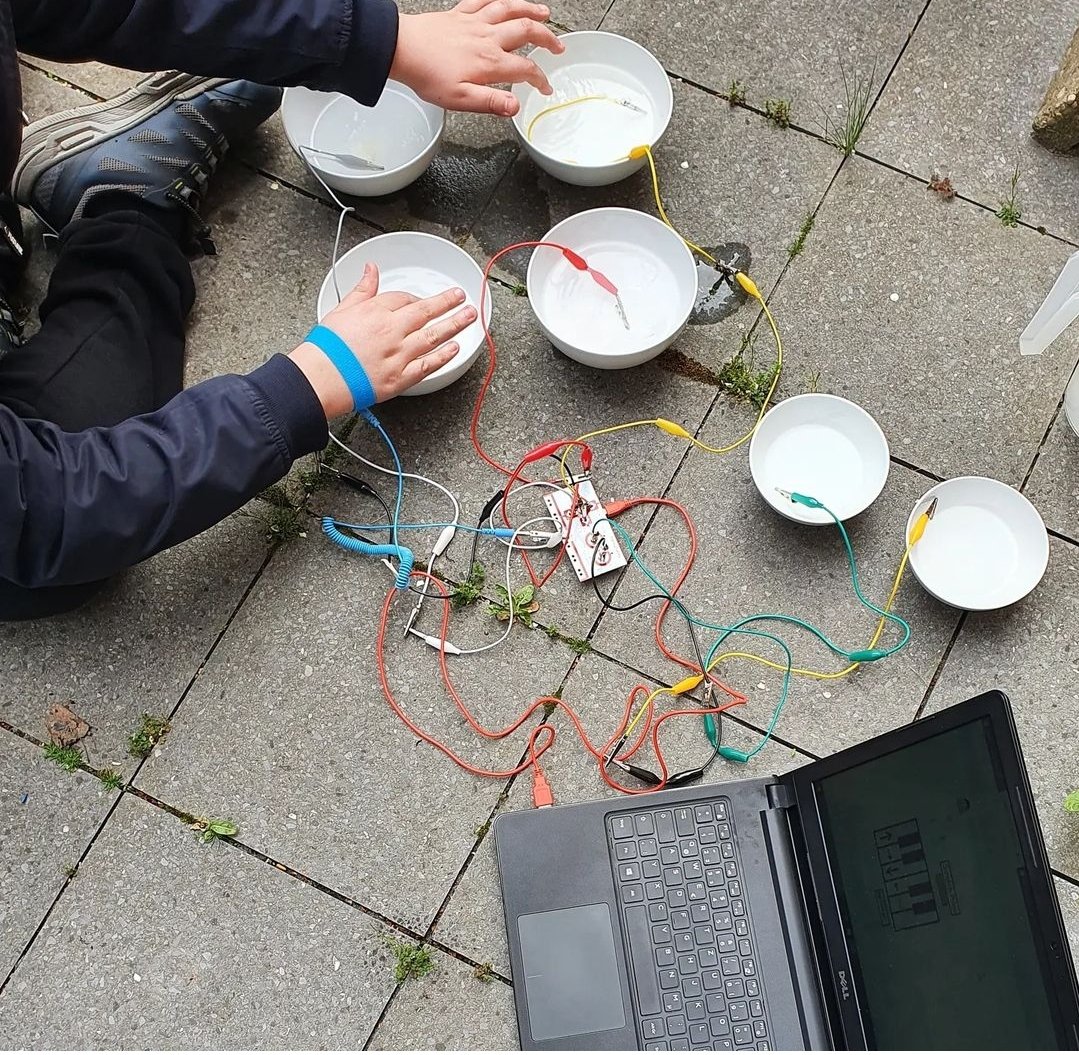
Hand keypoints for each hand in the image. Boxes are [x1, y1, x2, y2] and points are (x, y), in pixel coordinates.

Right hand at [289, 262, 476, 416]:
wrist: (323, 377)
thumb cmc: (327, 348)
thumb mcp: (341, 309)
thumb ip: (361, 289)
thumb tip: (370, 268)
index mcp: (376, 312)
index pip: (404, 299)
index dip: (416, 298)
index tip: (425, 300)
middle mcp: (392, 331)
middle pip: (426, 311)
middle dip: (447, 302)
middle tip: (461, 297)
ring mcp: (399, 354)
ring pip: (434, 335)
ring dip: (454, 324)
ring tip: (469, 316)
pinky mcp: (401, 377)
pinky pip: (428, 364)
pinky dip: (444, 356)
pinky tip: (455, 348)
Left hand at [390, 0, 564, 116]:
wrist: (402, 50)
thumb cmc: (428, 76)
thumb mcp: (461, 99)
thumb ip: (491, 102)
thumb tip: (515, 107)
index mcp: (489, 63)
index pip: (525, 69)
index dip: (540, 79)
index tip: (545, 87)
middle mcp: (486, 39)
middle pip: (526, 32)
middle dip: (547, 39)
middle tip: (558, 47)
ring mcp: (474, 23)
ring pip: (510, 10)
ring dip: (530, 10)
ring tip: (544, 12)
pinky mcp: (460, 14)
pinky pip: (484, 0)